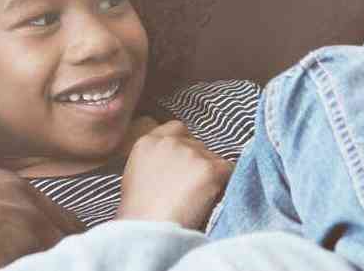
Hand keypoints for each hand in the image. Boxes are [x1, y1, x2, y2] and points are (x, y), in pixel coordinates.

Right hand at [117, 120, 232, 229]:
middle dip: (198, 163)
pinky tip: (211, 200)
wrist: (148, 233)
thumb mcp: (135, 177)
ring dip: (210, 175)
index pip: (176, 129)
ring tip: (197, 200)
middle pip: (197, 144)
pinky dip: (224, 184)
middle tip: (191, 188)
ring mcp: (192, 153)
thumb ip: (155, 160)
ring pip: (213, 158)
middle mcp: (170, 142)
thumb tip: (175, 164)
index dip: (184, 145)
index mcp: (148, 142)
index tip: (185, 164)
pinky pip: (228, 171)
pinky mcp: (210, 168)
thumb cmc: (139, 216)